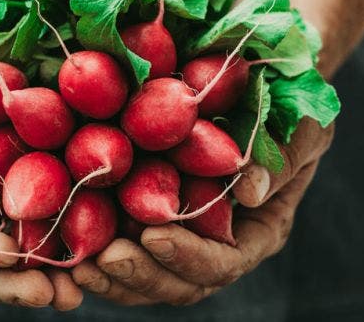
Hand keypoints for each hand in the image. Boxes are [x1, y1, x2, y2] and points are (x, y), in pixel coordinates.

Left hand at [72, 121, 332, 305]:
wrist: (258, 81)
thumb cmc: (289, 100)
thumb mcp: (302, 123)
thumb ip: (282, 156)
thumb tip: (250, 193)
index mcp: (257, 229)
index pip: (223, 262)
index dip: (189, 257)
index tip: (154, 235)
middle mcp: (217, 241)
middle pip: (177, 282)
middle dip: (140, 274)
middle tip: (104, 258)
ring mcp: (180, 232)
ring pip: (144, 274)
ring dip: (110, 274)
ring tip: (77, 264)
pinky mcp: (143, 212)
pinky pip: (118, 241)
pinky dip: (92, 244)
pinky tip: (61, 238)